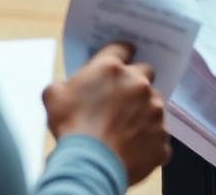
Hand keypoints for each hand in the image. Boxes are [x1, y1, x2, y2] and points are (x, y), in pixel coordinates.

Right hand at [43, 43, 170, 184]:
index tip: (119, 62)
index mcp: (112, 69)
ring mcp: (154, 111)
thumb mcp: (53, 96)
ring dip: (143, 111)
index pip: (123, 48)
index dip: (120, 55)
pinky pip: (158, 134)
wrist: (90, 165)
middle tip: (122, 97)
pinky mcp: (162, 137)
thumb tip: (67, 88)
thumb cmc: (71, 128)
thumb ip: (65, 84)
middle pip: (146, 72)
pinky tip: (131, 148)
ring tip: (125, 128)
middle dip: (136, 81)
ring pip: (154, 104)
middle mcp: (138, 84)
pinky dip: (148, 139)